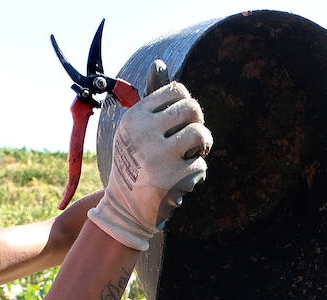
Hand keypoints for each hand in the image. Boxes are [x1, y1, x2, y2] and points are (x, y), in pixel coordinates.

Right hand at [90, 60, 211, 250]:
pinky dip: (197, 175)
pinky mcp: (171, 179)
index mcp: (135, 116)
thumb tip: (160, 63)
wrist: (124, 210)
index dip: (186, 107)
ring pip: (201, 135)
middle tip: (193, 142)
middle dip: (198, 125)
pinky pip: (201, 165)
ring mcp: (157, 156)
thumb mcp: (136, 130)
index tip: (180, 124)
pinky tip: (182, 183)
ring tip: (192, 158)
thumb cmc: (135, 164)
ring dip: (202, 148)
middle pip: (193, 109)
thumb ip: (152, 100)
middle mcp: (143, 132)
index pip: (177, 91)